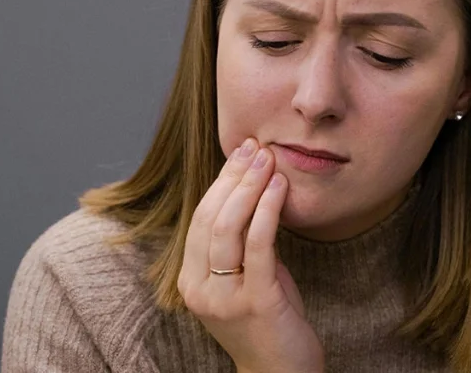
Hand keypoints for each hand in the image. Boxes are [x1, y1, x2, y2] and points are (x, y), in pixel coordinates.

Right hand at [178, 138, 323, 372]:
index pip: (200, 219)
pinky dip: (268, 211)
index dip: (220, 181)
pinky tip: (279, 188)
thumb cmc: (269, 324)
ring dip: (249, 187)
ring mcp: (224, 297)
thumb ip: (243, 244)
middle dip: (233, 177)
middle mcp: (199, 289)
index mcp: (191, 281)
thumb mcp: (247, 278)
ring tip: (268, 160)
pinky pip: (258, 246)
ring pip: (227, 228)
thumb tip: (256, 192)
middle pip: (209, 218)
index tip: (240, 152)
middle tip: (254, 147)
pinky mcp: (254, 302)